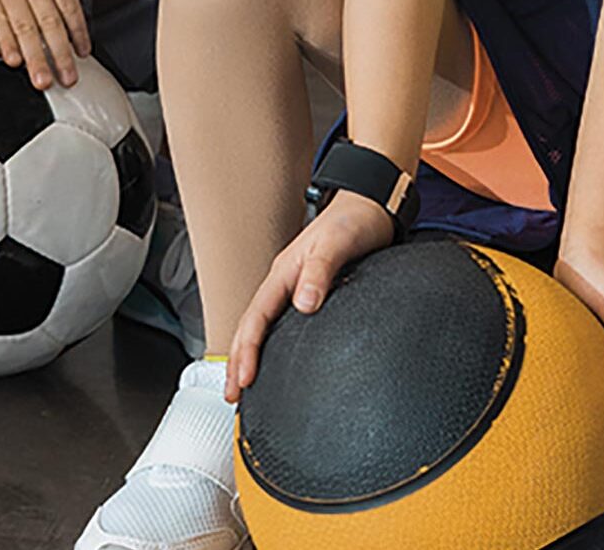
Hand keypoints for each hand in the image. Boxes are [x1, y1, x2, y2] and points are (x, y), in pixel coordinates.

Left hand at [0, 0, 91, 90]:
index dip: (5, 48)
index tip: (13, 70)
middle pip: (23, 29)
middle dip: (34, 59)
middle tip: (42, 84)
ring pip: (48, 22)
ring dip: (59, 52)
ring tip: (68, 75)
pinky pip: (69, 5)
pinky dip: (78, 28)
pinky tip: (84, 47)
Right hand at [225, 190, 393, 402]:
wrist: (370, 206)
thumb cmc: (354, 222)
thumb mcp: (337, 243)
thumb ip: (319, 272)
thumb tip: (304, 303)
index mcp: (284, 273)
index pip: (257, 317)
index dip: (247, 350)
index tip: (244, 379)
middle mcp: (284, 283)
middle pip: (251, 326)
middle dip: (238, 361)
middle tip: (233, 395)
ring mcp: (294, 288)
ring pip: (262, 326)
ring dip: (249, 354)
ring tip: (243, 384)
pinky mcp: (309, 293)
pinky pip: (280, 324)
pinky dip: (270, 344)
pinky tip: (275, 359)